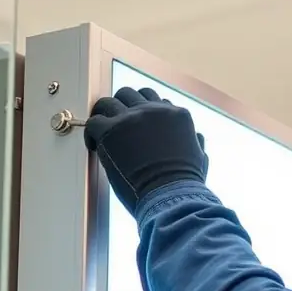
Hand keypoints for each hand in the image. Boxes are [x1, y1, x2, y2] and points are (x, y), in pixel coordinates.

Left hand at [85, 87, 208, 215]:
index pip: (155, 101)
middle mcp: (154, 110)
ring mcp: (131, 118)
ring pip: (109, 102)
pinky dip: (91, 133)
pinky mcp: (111, 130)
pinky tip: (93, 145)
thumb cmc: (185, 184)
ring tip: (101, 131)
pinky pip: (93, 121)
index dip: (144, 114)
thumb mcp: (200, 157)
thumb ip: (195, 142)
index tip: (137, 127)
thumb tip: (196, 137)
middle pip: (131, 94)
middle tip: (116, 124)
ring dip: (104, 115)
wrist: (171, 196)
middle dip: (122, 107)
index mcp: (176, 115)